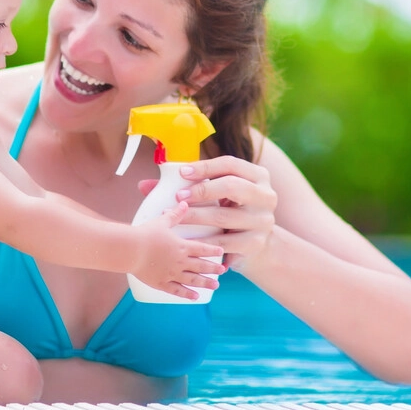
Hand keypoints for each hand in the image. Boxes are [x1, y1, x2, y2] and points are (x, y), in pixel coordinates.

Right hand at [131, 202, 225, 299]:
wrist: (131, 250)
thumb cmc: (146, 234)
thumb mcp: (162, 222)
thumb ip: (175, 214)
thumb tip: (185, 203)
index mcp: (182, 246)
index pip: (202, 248)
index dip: (213, 250)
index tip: (222, 252)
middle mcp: (180, 261)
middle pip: (201, 266)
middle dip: (213, 269)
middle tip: (223, 271)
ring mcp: (172, 274)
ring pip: (193, 280)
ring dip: (205, 283)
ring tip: (215, 285)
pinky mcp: (162, 283)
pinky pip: (177, 290)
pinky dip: (187, 294)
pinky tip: (195, 297)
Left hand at [174, 156, 276, 271]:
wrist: (257, 245)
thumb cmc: (230, 210)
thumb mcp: (218, 194)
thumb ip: (189, 185)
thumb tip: (144, 185)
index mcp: (258, 175)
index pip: (231, 164)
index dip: (205, 167)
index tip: (182, 173)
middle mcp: (266, 195)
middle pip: (232, 187)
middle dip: (202, 191)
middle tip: (178, 198)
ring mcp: (263, 221)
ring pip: (224, 217)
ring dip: (196, 217)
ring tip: (176, 219)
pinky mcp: (256, 243)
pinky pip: (225, 243)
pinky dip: (205, 243)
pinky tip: (189, 242)